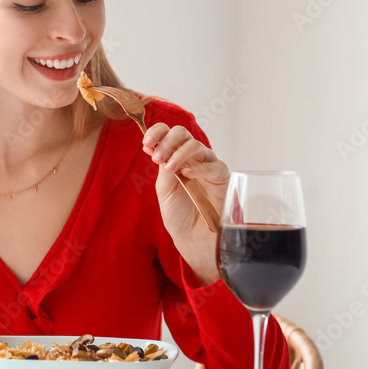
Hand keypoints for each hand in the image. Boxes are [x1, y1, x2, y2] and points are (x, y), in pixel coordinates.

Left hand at [142, 123, 229, 284]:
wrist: (192, 235)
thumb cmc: (178, 213)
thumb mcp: (164, 187)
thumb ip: (161, 165)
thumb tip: (151, 145)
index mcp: (175, 156)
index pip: (168, 133)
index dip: (157, 132)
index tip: (146, 142)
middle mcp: (192, 157)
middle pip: (182, 133)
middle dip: (167, 141)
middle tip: (157, 157)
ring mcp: (207, 164)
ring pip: (196, 146)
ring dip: (179, 153)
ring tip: (169, 167)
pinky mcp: (221, 176)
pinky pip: (212, 165)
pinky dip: (198, 167)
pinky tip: (186, 174)